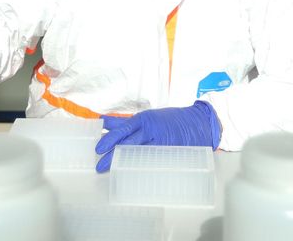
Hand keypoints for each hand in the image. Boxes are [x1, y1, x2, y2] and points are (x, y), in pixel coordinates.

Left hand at [94, 101, 220, 172]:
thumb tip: (103, 122)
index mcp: (143, 120)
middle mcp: (150, 130)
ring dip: (123, 162)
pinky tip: (129, 173)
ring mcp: (159, 142)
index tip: (98, 148)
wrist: (193, 123)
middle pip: (128, 143)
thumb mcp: (144, 118)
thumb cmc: (165, 120)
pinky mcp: (166, 152)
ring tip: (111, 170)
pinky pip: (150, 161)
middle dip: (112, 156)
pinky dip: (138, 167)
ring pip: (138, 153)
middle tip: (100, 166)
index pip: (123, 129)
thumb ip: (123, 122)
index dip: (110, 138)